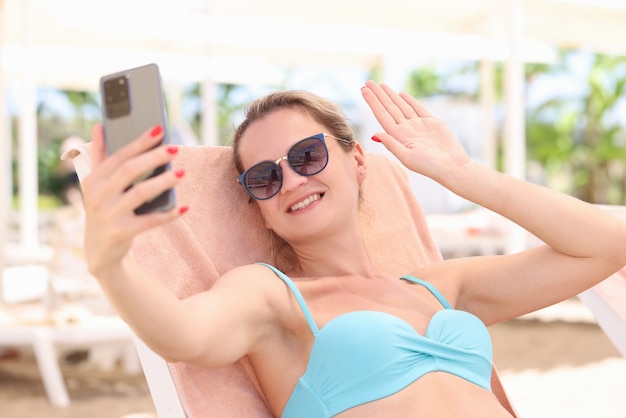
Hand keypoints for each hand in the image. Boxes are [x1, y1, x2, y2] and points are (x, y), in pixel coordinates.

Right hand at [81, 124, 185, 276]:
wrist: (99, 251)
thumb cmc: (103, 209)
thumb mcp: (95, 185)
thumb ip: (99, 156)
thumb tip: (100, 126)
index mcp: (93, 180)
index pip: (119, 155)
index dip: (140, 142)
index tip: (160, 129)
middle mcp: (99, 196)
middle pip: (130, 170)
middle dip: (154, 157)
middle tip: (176, 149)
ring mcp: (110, 215)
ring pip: (141, 193)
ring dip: (163, 182)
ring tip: (182, 173)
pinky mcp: (122, 233)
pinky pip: (150, 221)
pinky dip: (168, 214)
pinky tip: (184, 207)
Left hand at [361, 80, 470, 181]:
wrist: (452, 166)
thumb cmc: (429, 166)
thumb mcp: (407, 157)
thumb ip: (391, 144)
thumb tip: (374, 135)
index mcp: (398, 136)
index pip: (382, 115)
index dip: (373, 102)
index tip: (364, 90)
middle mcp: (406, 129)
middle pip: (389, 108)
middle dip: (378, 95)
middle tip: (368, 82)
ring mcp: (418, 125)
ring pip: (401, 106)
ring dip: (391, 95)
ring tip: (381, 85)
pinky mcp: (431, 122)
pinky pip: (417, 108)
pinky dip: (409, 101)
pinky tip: (401, 94)